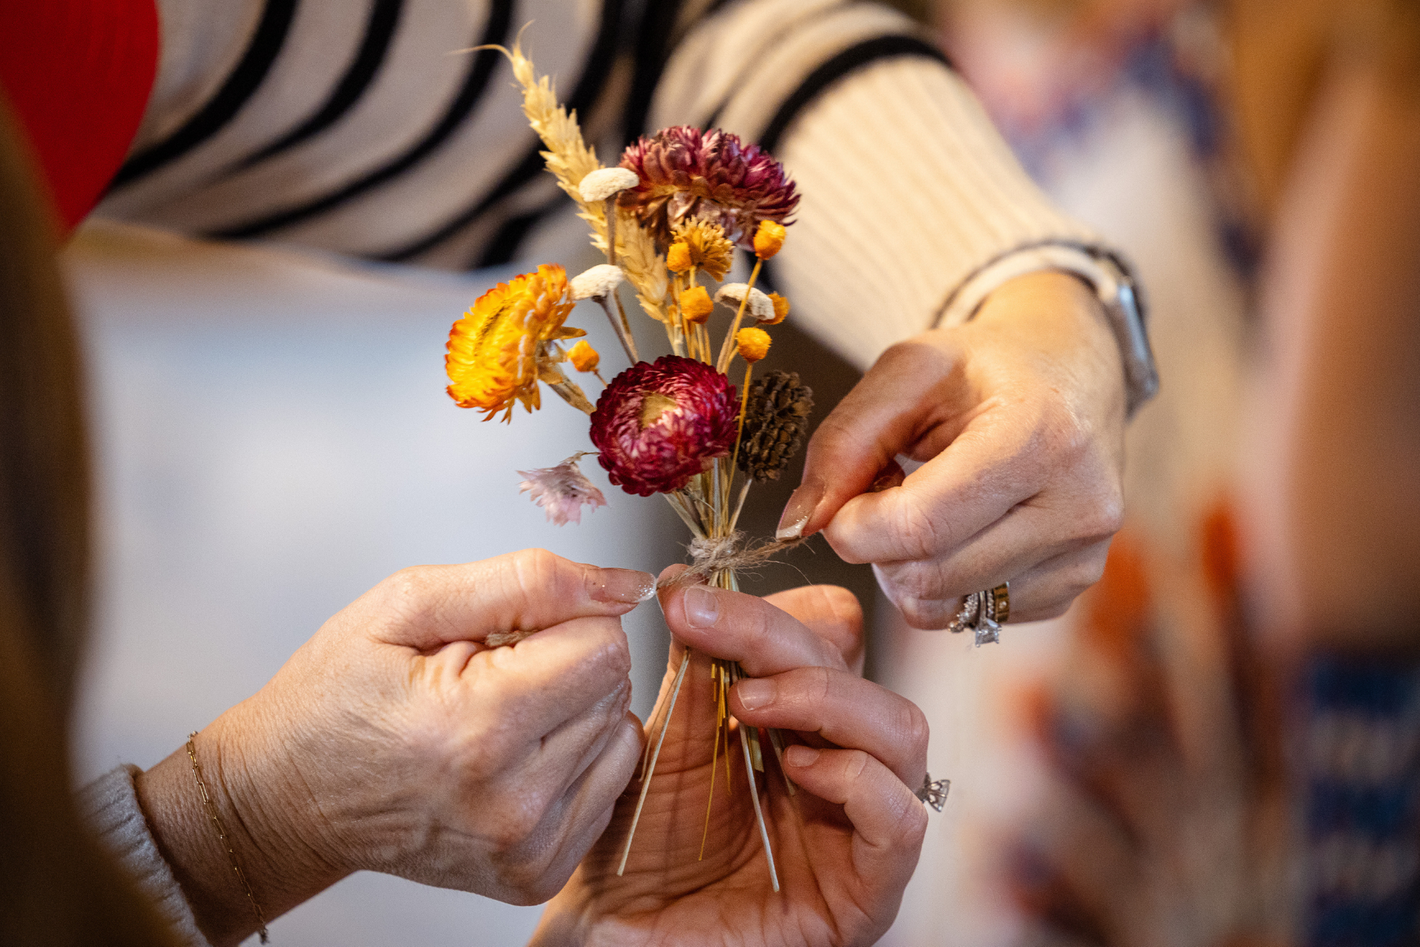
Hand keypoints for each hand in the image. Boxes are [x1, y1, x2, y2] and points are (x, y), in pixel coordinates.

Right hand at [135, 550, 651, 945]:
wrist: (290, 797)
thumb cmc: (336, 697)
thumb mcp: (411, 603)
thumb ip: (530, 582)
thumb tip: (626, 586)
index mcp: (478, 726)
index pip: (606, 645)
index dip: (559, 623)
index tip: (504, 638)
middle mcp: (511, 801)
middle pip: (615, 688)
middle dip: (563, 665)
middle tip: (488, 679)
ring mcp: (526, 847)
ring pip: (619, 735)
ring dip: (571, 714)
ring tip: (497, 718)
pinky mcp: (536, 873)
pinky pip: (608, 786)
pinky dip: (572, 761)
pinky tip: (512, 758)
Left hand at [531, 575, 929, 946]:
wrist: (611, 939)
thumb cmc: (635, 851)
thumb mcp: (665, 744)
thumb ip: (693, 675)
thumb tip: (690, 582)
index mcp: (797, 722)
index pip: (827, 633)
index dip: (769, 607)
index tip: (688, 598)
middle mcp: (839, 765)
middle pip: (860, 668)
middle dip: (780, 636)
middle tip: (705, 624)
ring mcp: (859, 828)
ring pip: (902, 730)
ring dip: (826, 697)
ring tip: (747, 704)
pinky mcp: (866, 895)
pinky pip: (904, 823)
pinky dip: (858, 781)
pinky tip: (798, 771)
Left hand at [779, 271, 1126, 627]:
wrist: (1071, 371)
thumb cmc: (981, 368)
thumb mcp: (905, 373)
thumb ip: (842, 443)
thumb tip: (797, 525)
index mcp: (1040, 436)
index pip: (918, 527)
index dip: (853, 525)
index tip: (841, 498)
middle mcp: (1079, 505)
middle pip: (927, 576)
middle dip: (877, 546)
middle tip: (885, 491)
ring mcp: (1084, 556)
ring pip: (943, 609)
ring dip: (905, 568)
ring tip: (922, 506)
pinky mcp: (1073, 588)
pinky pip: (969, 617)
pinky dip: (942, 581)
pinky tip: (958, 529)